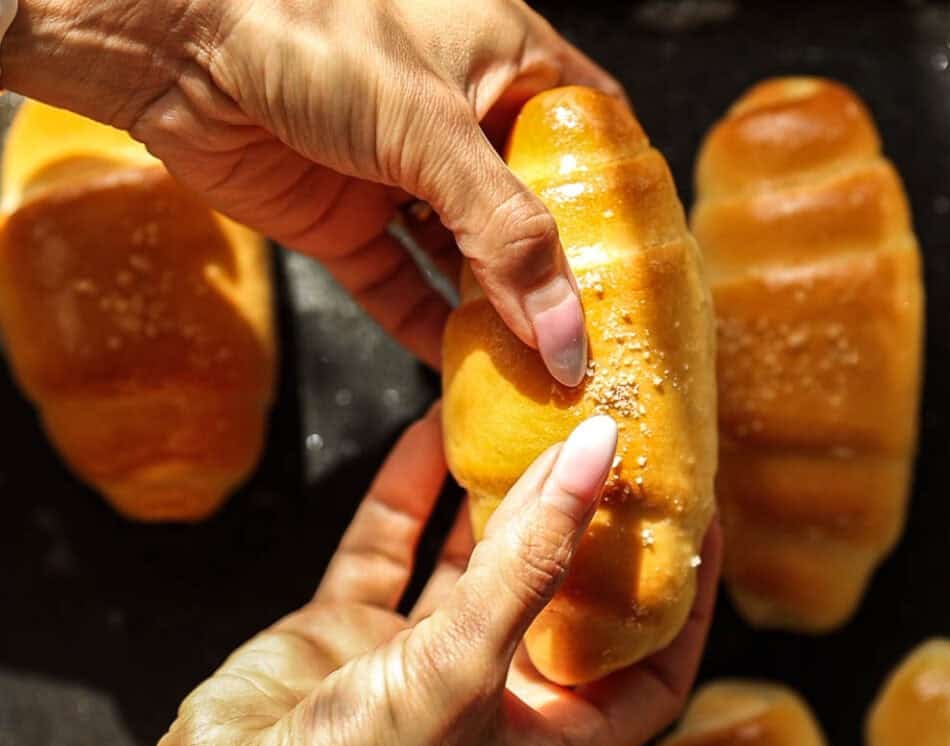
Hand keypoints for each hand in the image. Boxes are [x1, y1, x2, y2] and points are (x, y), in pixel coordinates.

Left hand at [5, 0, 623, 385]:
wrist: (174, 44)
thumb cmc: (312, 32)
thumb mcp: (431, 128)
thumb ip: (506, 232)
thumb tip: (564, 332)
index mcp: (505, 63)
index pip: (585, 139)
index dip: (616, 202)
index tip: (640, 269)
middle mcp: (459, 125)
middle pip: (529, 215)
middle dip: (556, 279)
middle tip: (589, 343)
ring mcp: (401, 179)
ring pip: (466, 260)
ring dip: (494, 314)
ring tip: (533, 372)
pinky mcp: (347, 223)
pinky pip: (399, 286)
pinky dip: (425, 328)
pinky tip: (458, 370)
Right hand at [142, 407, 721, 745]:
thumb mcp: (462, 666)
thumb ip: (528, 560)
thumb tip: (594, 457)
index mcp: (547, 738)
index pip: (650, 665)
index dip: (682, 596)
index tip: (700, 521)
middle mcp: (491, 695)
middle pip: (562, 594)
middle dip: (586, 521)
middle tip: (614, 443)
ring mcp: (419, 659)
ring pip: (474, 558)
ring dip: (495, 492)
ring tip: (528, 420)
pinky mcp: (351, 631)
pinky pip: (388, 545)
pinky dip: (408, 488)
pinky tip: (429, 430)